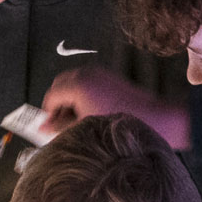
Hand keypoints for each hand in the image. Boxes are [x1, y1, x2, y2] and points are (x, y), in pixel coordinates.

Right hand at [38, 70, 189, 148]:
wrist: (157, 119)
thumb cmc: (123, 124)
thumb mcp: (84, 128)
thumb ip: (60, 127)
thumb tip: (43, 129)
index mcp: (78, 84)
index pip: (51, 96)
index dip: (48, 114)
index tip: (51, 128)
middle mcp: (88, 73)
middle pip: (60, 85)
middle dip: (58, 105)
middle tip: (62, 125)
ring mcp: (100, 73)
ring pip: (73, 84)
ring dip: (70, 100)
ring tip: (78, 121)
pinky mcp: (110, 77)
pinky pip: (87, 83)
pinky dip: (83, 96)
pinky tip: (91, 114)